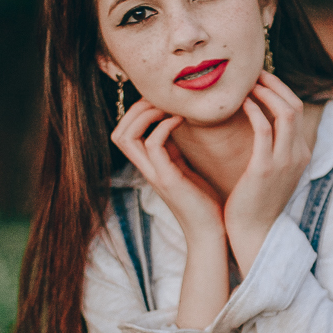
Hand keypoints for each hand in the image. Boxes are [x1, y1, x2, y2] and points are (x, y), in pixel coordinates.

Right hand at [110, 98, 224, 243]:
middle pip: (118, 132)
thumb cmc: (204, 203)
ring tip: (168, 106)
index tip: (162, 102)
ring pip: (126, 136)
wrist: (213, 233)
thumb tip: (175, 125)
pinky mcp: (168, 180)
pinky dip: (163, 126)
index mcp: (151, 166)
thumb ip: (175, 151)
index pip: (126, 133)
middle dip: (135, 109)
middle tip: (162, 100)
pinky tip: (181, 120)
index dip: (137, 113)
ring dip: (145, 114)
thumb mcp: (186, 170)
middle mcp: (147, 170)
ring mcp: (154, 175)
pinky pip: (153, 145)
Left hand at [224, 71, 311, 275]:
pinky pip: (264, 128)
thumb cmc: (254, 203)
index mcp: (301, 154)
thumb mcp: (270, 172)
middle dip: (274, 85)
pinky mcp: (266, 168)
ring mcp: (286, 161)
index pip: (296, 110)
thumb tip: (257, 126)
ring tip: (244, 84)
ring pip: (285, 112)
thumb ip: (269, 148)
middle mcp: (299, 154)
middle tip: (251, 74)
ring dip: (265, 92)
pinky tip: (239, 104)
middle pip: (295, 105)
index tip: (258, 80)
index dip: (278, 90)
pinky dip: (254, 110)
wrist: (253, 234)